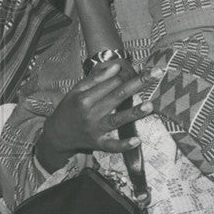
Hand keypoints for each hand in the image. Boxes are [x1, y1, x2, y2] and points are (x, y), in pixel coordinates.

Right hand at [35, 62, 160, 168]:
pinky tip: (137, 141)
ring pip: (117, 120)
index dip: (127, 75)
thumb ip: (95, 79)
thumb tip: (116, 66)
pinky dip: (123, 145)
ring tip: (150, 106)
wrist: (56, 134)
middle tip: (156, 74)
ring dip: (133, 113)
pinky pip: (112, 146)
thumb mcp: (76, 90)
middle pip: (117, 96)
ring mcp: (95, 129)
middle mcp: (90, 112)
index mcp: (84, 97)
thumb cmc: (69, 108)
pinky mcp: (98, 144)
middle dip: (138, 84)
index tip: (143, 69)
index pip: (110, 83)